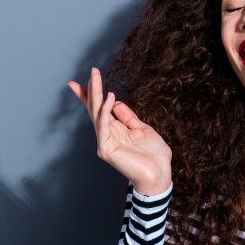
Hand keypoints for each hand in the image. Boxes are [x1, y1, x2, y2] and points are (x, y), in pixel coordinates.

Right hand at [67, 67, 172, 194]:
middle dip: (92, 88)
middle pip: (95, 108)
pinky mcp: (106, 149)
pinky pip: (104, 126)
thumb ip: (127, 116)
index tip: (84, 80)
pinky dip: (106, 111)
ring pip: (97, 113)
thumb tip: (115, 102)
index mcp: (115, 130)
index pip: (100, 109)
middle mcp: (107, 135)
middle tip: (92, 70)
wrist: (159, 174)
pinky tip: (109, 97)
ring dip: (96, 93)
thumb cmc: (153, 155)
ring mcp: (105, 142)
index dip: (91, 95)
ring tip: (95, 76)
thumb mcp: (142, 128)